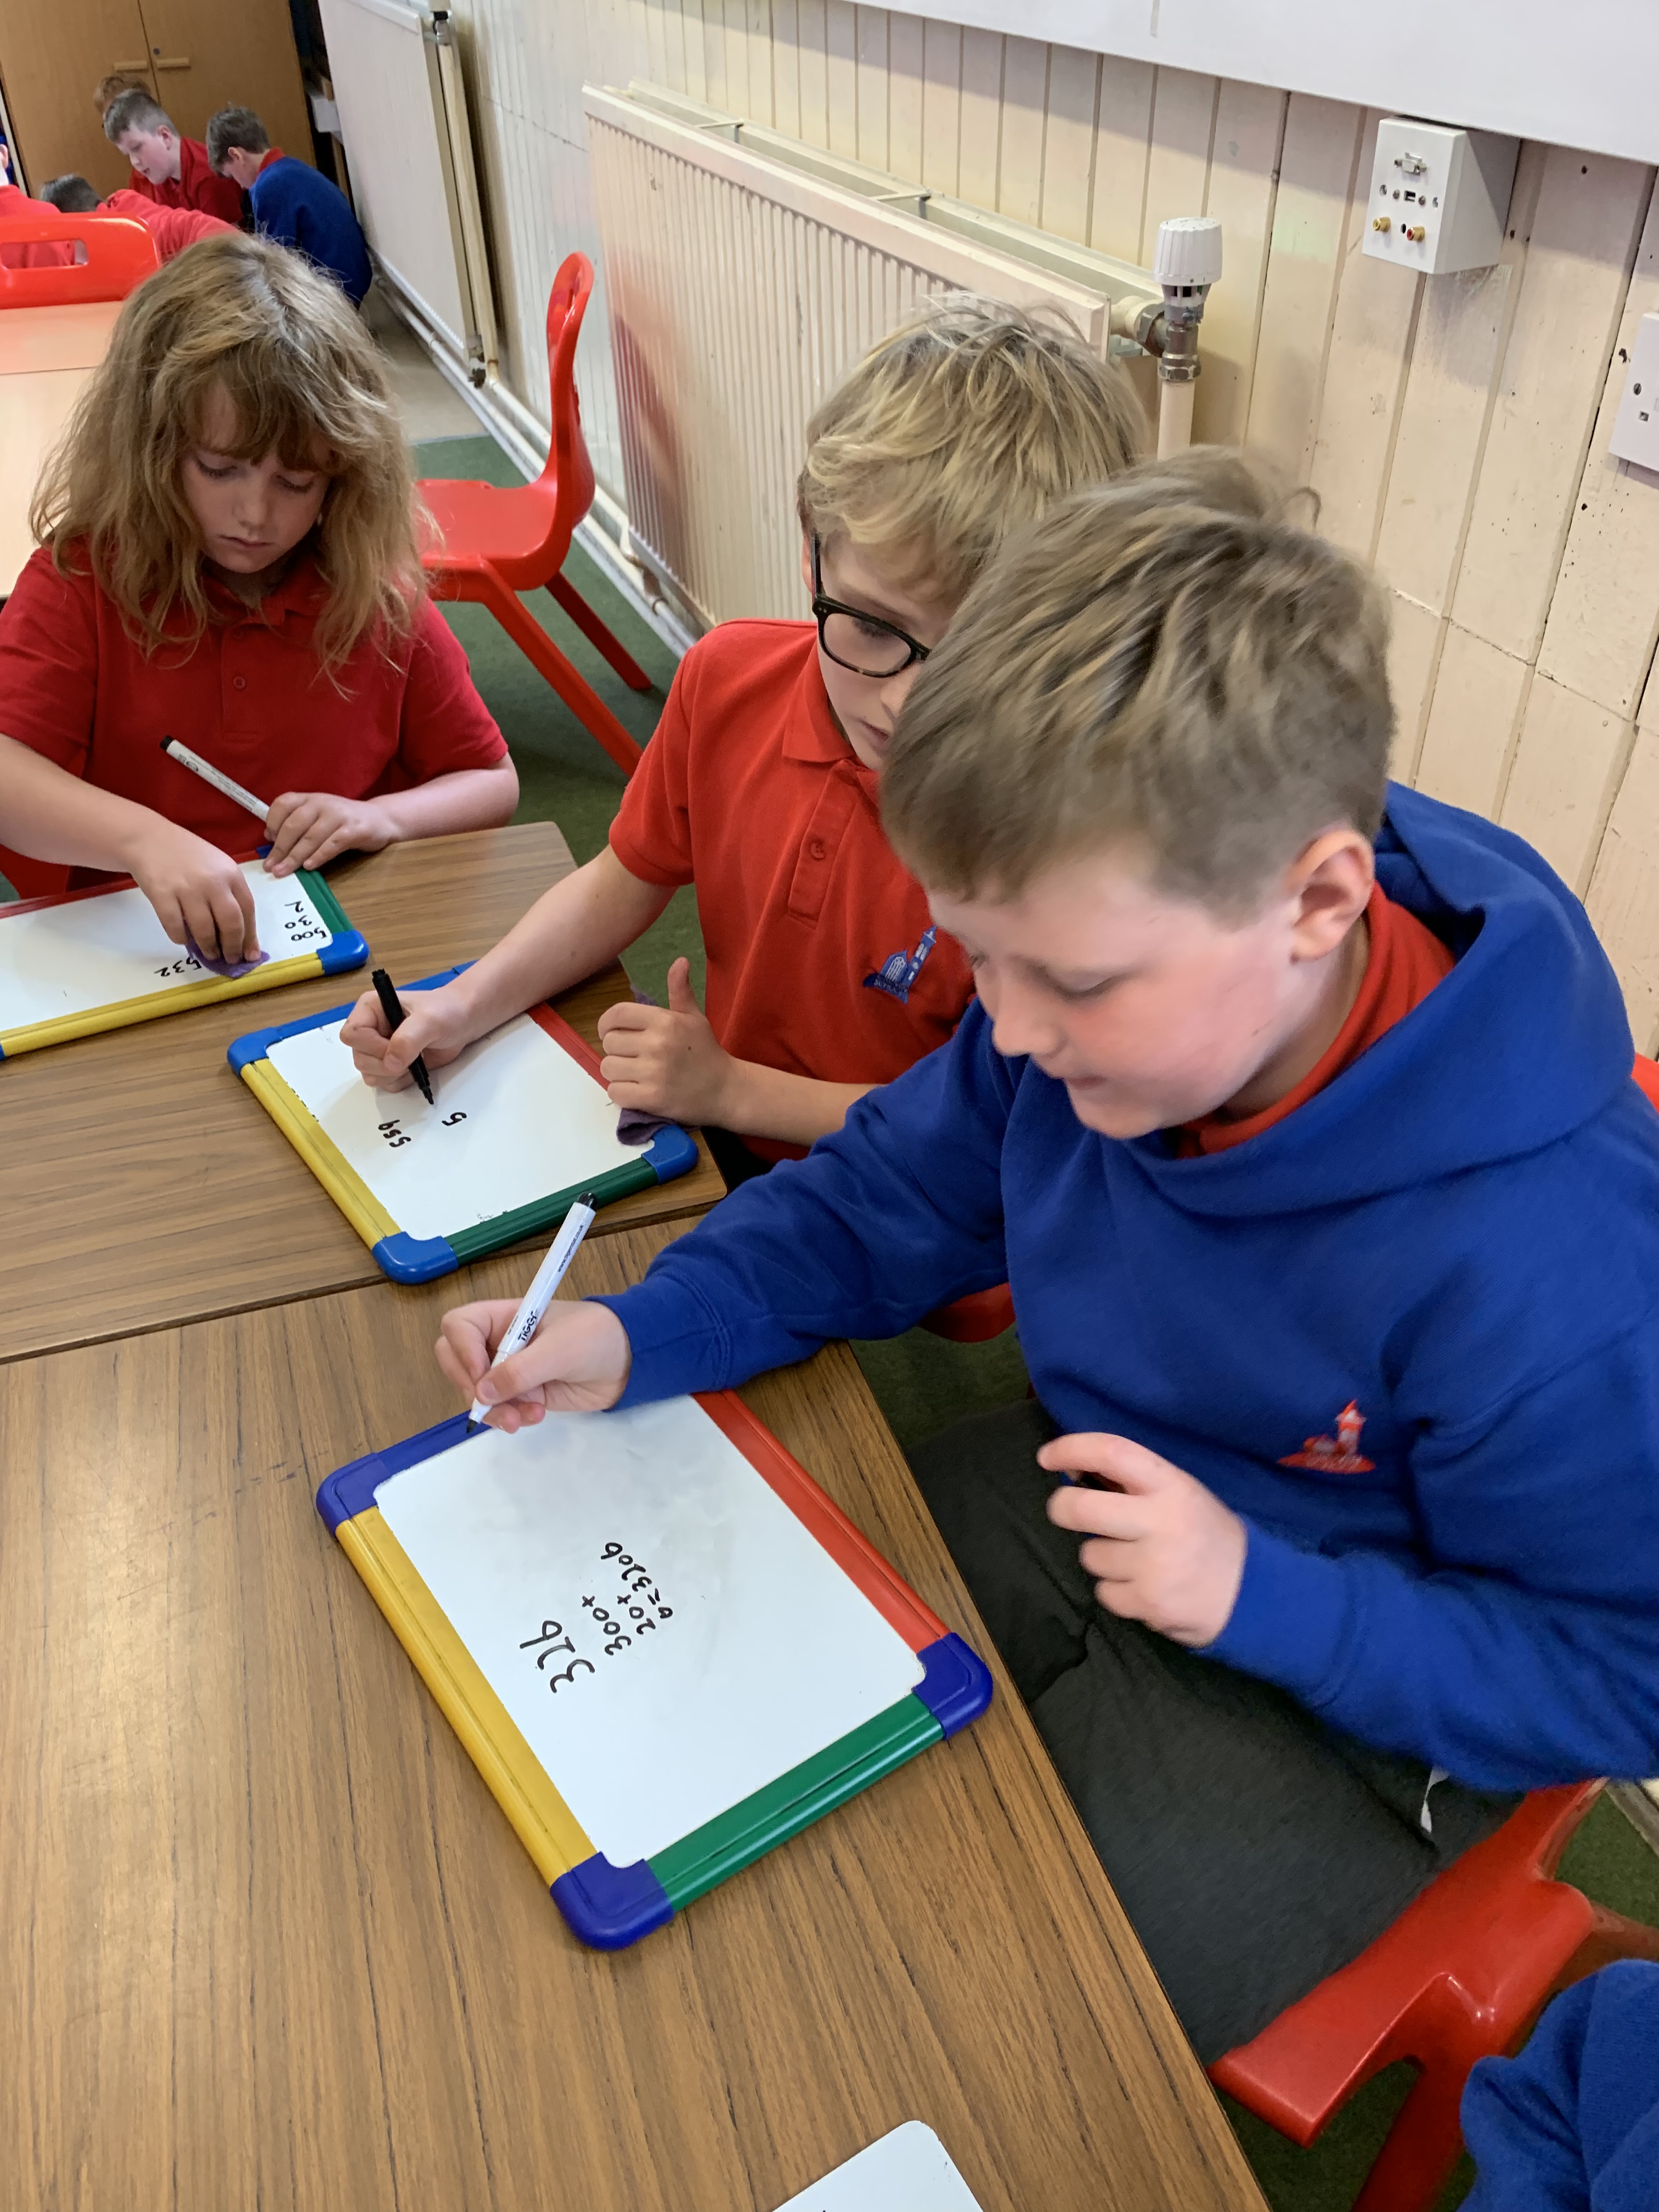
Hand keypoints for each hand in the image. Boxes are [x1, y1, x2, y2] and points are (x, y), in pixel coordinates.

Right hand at [126, 820, 258, 962]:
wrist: (149, 838)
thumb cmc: (188, 856)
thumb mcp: (218, 867)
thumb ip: (230, 894)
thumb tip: (242, 935)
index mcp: (231, 873)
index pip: (248, 910)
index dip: (250, 937)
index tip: (249, 955)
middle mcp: (212, 881)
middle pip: (230, 923)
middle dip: (232, 947)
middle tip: (229, 959)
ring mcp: (187, 887)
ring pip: (204, 929)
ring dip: (208, 947)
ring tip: (209, 954)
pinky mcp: (162, 894)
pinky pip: (175, 926)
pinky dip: (181, 938)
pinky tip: (183, 939)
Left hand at [264, 790, 396, 875]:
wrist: (380, 819)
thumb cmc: (343, 821)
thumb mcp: (318, 816)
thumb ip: (296, 823)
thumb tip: (269, 837)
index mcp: (310, 798)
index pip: (283, 804)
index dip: (272, 823)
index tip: (269, 842)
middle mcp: (322, 803)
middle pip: (293, 825)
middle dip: (280, 848)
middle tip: (270, 867)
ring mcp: (338, 815)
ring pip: (310, 837)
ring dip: (294, 857)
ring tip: (283, 872)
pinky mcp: (354, 830)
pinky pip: (331, 845)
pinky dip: (318, 857)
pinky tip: (308, 867)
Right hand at [340, 978, 479, 1090]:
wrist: (463, 1022)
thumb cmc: (446, 1012)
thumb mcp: (429, 1020)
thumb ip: (408, 1039)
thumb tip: (391, 1063)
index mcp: (369, 1009)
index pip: (352, 1035)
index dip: (372, 1047)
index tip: (396, 1048)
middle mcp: (369, 1030)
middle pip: (359, 1059)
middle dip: (385, 1065)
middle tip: (412, 1056)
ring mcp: (378, 1049)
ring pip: (369, 1075)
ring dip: (393, 1075)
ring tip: (415, 1060)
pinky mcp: (389, 1065)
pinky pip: (384, 1083)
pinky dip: (400, 1081)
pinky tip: (416, 1068)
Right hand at [435, 1297, 632, 1429]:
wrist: (629, 1361)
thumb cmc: (596, 1337)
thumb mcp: (559, 1350)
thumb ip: (520, 1371)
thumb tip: (481, 1392)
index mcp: (504, 1316)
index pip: (459, 1325)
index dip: (461, 1349)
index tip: (481, 1372)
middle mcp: (499, 1341)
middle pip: (456, 1361)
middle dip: (472, 1387)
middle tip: (495, 1403)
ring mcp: (509, 1370)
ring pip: (476, 1392)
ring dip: (495, 1409)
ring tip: (526, 1417)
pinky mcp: (522, 1393)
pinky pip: (500, 1409)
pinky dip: (510, 1416)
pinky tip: (536, 1416)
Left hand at [596, 957, 733, 1125]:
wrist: (725, 1090)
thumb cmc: (706, 1051)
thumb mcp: (694, 1017)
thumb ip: (680, 990)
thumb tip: (680, 961)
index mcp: (665, 1020)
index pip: (616, 1014)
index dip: (606, 1024)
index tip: (613, 1033)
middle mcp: (657, 1043)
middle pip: (609, 1042)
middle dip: (616, 1050)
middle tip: (632, 1057)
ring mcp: (654, 1072)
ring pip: (608, 1068)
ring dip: (617, 1073)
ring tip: (635, 1074)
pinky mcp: (652, 1098)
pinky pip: (615, 1092)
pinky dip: (622, 1093)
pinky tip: (637, 1091)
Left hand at [1042, 1433, 1246, 1646]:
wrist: (1254, 1593)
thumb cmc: (1206, 1535)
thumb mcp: (1181, 1494)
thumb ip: (1135, 1482)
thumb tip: (1074, 1469)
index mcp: (1171, 1485)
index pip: (1112, 1452)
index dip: (1072, 1448)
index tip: (1047, 1456)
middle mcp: (1161, 1521)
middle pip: (1080, 1508)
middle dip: (1061, 1508)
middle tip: (1066, 1510)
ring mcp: (1154, 1565)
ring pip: (1089, 1555)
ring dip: (1102, 1558)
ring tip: (1136, 1561)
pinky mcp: (1148, 1603)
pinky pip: (1103, 1592)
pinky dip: (1116, 1591)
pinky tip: (1144, 1587)